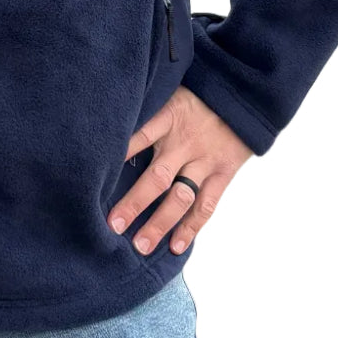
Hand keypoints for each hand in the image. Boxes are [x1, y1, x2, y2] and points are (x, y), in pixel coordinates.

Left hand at [107, 85, 253, 255]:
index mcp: (169, 117)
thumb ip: (146, 109)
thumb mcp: (168, 91)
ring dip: (160, 223)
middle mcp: (185, 143)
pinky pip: (207, 205)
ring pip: (180, 197)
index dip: (118, 155)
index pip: (139, 136)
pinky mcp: (222, 174)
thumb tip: (111, 124)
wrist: (242, 96)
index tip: (96, 176)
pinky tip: (176, 245)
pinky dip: (192, 227)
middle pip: (157, 177)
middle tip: (113, 225)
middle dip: (134, 203)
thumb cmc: (196, 95)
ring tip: (141, 245)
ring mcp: (204, 161)